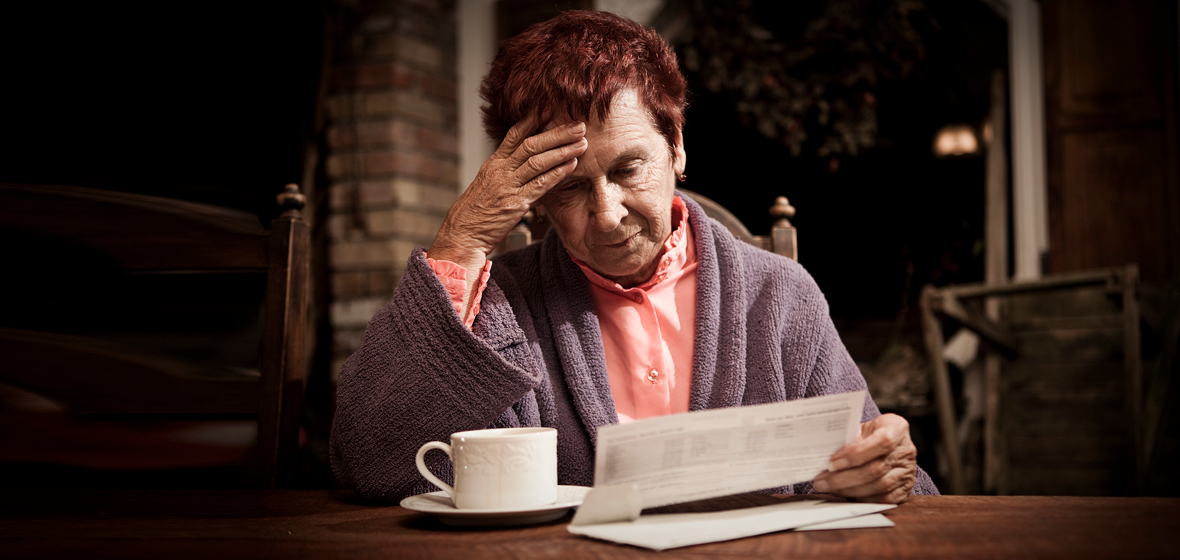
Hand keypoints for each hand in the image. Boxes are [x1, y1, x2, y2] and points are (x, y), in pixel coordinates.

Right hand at [428, 113, 587, 269]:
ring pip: (538, 161)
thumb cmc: (475, 213)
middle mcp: (500, 171)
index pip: (514, 135)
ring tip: (581, 142)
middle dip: (557, 133)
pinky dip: (557, 173)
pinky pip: (540, 184)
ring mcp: (508, 186)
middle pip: (531, 144)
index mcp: (493, 164)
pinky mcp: (516, 203)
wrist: (462, 234)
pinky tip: (572, 165)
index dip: (533, 120)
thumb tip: (525, 167)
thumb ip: (505, 173)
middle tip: (578, 124)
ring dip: (562, 150)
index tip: (550, 108)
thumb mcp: (486, 185)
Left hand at [812, 413, 916, 503]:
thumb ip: (848, 438)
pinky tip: (844, 494)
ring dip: (849, 489)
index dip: (856, 454)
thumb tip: (823, 454)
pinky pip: (882, 499)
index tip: (832, 462)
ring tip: (828, 487)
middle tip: (822, 481)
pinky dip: (861, 498)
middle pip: (876, 469)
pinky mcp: (904, 490)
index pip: (882, 441)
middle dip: (844, 477)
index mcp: (896, 428)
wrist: (887, 443)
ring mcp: (907, 472)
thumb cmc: (870, 434)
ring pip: (878, 487)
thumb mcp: (861, 428)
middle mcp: (905, 451)